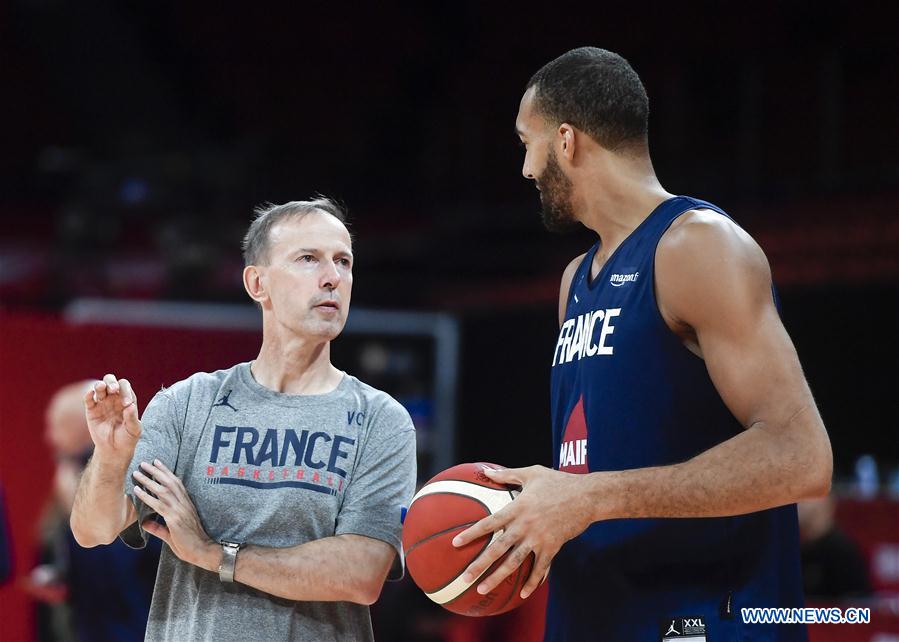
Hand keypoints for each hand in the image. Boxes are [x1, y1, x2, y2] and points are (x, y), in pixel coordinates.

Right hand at [83, 374, 140, 463]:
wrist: (114, 450)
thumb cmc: (128, 438)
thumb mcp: (134, 429)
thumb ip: (132, 417)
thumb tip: (130, 406)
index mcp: (127, 400)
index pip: (125, 387)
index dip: (125, 391)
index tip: (126, 404)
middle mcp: (114, 398)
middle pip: (111, 381)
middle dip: (112, 382)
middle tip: (113, 389)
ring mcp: (102, 403)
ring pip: (99, 388)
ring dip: (100, 385)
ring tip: (101, 388)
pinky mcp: (91, 410)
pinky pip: (88, 399)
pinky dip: (88, 395)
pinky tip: (90, 394)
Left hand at [132, 460, 218, 571]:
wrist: (202, 550)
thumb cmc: (190, 544)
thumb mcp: (172, 534)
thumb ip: (158, 527)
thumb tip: (145, 522)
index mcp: (186, 505)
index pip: (176, 483)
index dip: (166, 472)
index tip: (157, 462)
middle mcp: (183, 504)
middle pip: (169, 483)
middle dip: (157, 471)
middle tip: (145, 462)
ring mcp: (179, 511)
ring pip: (163, 490)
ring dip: (149, 480)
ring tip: (138, 472)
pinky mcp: (174, 519)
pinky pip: (158, 505)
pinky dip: (146, 496)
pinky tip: (137, 490)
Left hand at [451, 465, 591, 599]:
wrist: (587, 496)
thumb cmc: (558, 481)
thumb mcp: (532, 472)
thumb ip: (507, 474)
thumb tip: (486, 471)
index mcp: (517, 507)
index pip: (489, 523)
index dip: (472, 533)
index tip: (455, 543)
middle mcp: (525, 525)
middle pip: (498, 548)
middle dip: (479, 564)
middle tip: (464, 577)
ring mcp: (539, 538)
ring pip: (514, 562)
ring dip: (498, 577)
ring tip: (482, 589)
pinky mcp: (552, 547)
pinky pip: (540, 567)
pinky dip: (532, 581)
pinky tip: (524, 593)